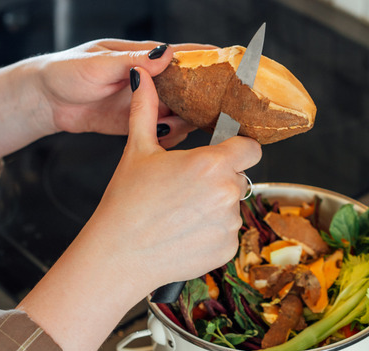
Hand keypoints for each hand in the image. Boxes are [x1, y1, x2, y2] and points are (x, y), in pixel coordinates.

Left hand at [33, 39, 212, 147]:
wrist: (44, 101)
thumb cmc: (65, 72)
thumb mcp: (98, 65)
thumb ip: (132, 62)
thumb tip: (166, 54)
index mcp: (141, 58)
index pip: (182, 55)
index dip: (208, 58)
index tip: (233, 62)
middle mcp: (149, 81)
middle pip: (188, 86)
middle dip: (208, 94)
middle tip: (229, 106)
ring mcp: (144, 104)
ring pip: (179, 111)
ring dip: (193, 119)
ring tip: (207, 127)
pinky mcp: (136, 125)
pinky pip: (163, 131)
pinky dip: (172, 136)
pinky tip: (175, 139)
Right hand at [87, 67, 262, 287]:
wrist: (118, 256)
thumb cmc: (125, 203)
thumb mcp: (137, 151)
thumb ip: (145, 110)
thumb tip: (141, 75)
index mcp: (211, 163)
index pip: (250, 147)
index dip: (238, 149)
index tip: (223, 154)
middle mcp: (227, 192)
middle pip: (240, 177)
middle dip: (220, 180)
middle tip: (185, 189)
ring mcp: (229, 223)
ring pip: (232, 206)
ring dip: (214, 207)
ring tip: (180, 214)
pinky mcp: (227, 249)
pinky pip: (227, 233)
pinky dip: (212, 233)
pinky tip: (184, 233)